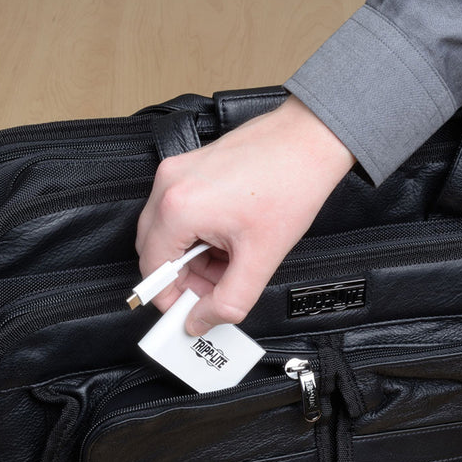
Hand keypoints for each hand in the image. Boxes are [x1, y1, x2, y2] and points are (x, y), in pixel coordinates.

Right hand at [135, 96, 355, 335]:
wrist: (309, 141)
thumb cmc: (290, 185)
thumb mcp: (260, 259)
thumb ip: (228, 301)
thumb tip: (201, 320)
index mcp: (179, 208)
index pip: (152, 269)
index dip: (170, 297)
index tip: (188, 310)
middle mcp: (169, 185)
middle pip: (155, 250)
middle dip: (184, 277)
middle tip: (215, 288)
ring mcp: (177, 171)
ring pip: (168, 232)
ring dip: (194, 255)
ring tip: (232, 258)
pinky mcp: (189, 166)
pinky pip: (180, 210)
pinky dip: (200, 232)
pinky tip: (230, 236)